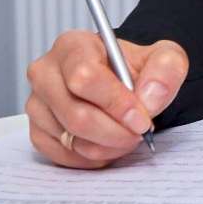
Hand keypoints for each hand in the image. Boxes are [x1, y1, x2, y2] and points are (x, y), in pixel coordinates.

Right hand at [24, 32, 187, 168]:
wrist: (122, 82)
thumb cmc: (135, 68)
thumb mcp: (163, 58)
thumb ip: (165, 70)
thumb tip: (149, 98)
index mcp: (72, 46)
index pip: (84, 78)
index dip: (116, 104)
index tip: (141, 119)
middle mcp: (46, 73)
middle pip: (76, 114)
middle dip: (115, 132)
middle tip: (139, 134)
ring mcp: (37, 104)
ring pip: (71, 138)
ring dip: (107, 146)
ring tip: (127, 137)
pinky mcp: (37, 131)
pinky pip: (62, 155)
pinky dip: (91, 157)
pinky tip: (109, 145)